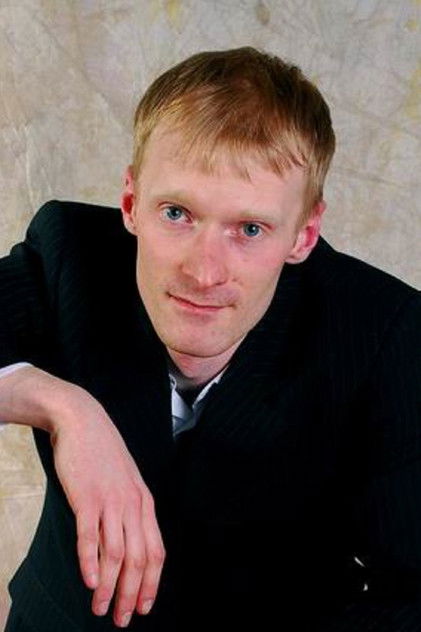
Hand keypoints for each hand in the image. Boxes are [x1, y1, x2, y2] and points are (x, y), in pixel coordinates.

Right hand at [50, 387, 165, 627]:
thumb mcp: (127, 482)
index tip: (145, 607)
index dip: (152, 583)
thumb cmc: (104, 455)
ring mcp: (110, 501)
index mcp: (145, 503)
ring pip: (116, 554)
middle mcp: (132, 504)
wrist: (84, 421)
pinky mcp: (86, 497)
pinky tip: (90, 582)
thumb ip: (130, 510)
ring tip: (101, 610)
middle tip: (123, 620)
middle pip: (138, 559)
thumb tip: (126, 545)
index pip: (156, 552)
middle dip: (133, 594)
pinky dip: (90, 563)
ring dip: (110, 588)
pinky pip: (90, 536)